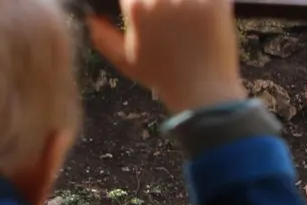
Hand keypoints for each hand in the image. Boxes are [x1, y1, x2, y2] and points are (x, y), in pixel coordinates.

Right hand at [88, 0, 247, 116]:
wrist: (202, 93)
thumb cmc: (163, 78)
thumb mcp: (125, 61)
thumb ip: (103, 37)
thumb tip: (91, 18)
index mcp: (135, 7)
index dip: (141, 1)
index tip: (150, 8)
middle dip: (165, 3)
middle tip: (171, 14)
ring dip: (185, 2)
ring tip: (188, 14)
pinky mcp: (216, 2)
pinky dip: (214, 1)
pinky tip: (209, 10)